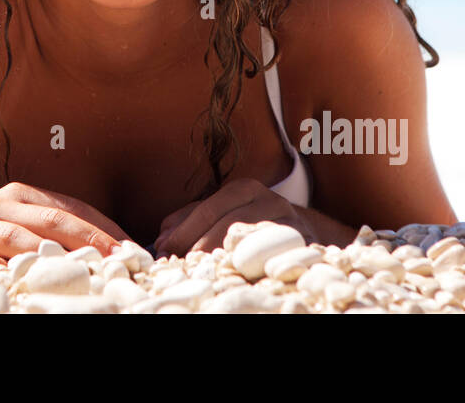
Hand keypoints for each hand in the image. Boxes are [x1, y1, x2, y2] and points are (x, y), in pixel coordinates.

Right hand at [0, 181, 132, 266]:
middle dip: (90, 239)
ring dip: (52, 254)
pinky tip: (23, 278)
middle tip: (118, 259)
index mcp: (23, 195)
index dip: (104, 227)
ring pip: (20, 237)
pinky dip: (2, 266)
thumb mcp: (15, 223)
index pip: (73, 208)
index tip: (132, 248)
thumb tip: (102, 253)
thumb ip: (49, 231)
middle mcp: (3, 203)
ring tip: (81, 270)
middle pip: (54, 220)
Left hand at [153, 177, 356, 257]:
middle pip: (228, 223)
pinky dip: (251, 267)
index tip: (163, 250)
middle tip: (178, 264)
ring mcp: (289, 223)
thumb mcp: (220, 212)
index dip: (184, 231)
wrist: (303, 230)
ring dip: (223, 258)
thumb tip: (160, 239)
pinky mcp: (304, 246)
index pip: (209, 209)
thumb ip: (189, 220)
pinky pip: (275, 257)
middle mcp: (269, 201)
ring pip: (252, 240)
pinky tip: (235, 275)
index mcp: (245, 189)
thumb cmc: (251, 221)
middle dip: (198, 246)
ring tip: (202, 270)